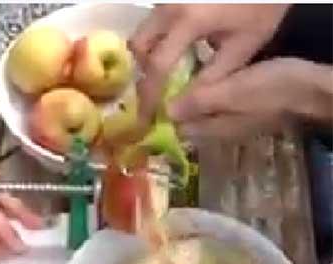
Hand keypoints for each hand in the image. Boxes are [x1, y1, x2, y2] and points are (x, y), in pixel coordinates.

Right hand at [130, 4, 288, 120]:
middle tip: (159, 87)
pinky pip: (156, 21)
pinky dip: (160, 38)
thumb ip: (212, 76)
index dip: (150, 94)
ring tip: (171, 69)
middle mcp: (170, 6)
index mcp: (188, 20)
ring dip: (151, 53)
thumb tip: (184, 104)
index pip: (158, 65)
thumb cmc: (262, 6)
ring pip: (143, 30)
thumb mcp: (243, 45)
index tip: (148, 116)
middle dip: (145, 69)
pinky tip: (180, 47)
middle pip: (138, 45)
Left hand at [166, 58, 328, 141]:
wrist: (309, 91)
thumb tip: (165, 112)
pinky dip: (202, 103)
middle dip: (170, 114)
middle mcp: (218, 134)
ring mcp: (230, 126)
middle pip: (186, 127)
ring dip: (185, 107)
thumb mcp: (231, 92)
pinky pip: (213, 112)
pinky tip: (199, 88)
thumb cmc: (269, 90)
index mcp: (212, 130)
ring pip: (199, 119)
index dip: (160, 119)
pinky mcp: (241, 115)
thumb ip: (198, 102)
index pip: (176, 131)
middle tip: (156, 92)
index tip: (147, 102)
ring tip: (172, 88)